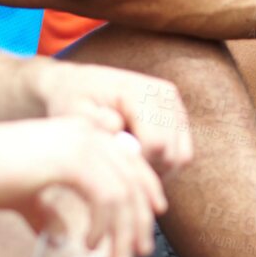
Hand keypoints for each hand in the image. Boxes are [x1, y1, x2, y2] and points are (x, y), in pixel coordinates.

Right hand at [0, 117, 165, 256]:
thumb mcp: (30, 194)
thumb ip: (50, 212)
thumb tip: (62, 237)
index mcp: (85, 133)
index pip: (133, 162)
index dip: (146, 192)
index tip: (150, 221)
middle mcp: (90, 133)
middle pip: (135, 178)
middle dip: (141, 219)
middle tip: (141, 249)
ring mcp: (83, 144)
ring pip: (124, 193)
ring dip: (125, 231)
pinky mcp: (71, 161)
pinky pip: (105, 198)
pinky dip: (103, 226)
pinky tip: (90, 244)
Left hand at [22, 57, 193, 177]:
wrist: (80, 85)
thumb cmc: (73, 102)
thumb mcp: (72, 112)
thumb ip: (94, 122)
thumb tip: (117, 126)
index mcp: (138, 90)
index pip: (156, 145)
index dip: (136, 166)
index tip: (112, 167)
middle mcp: (164, 94)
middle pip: (172, 155)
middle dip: (147, 171)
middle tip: (119, 170)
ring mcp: (175, 104)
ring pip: (181, 157)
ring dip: (157, 170)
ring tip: (127, 164)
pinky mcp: (179, 114)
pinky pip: (183, 154)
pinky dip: (163, 164)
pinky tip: (138, 160)